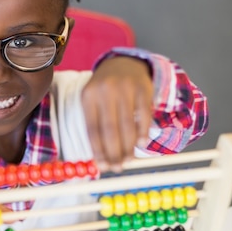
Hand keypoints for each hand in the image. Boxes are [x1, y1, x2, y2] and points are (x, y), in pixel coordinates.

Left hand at [82, 56, 152, 172]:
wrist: (124, 63)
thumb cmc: (105, 90)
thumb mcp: (93, 100)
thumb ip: (95, 125)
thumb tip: (99, 159)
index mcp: (88, 96)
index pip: (92, 129)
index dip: (98, 150)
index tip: (102, 166)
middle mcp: (105, 91)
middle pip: (109, 129)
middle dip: (114, 152)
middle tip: (117, 167)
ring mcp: (125, 88)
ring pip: (127, 125)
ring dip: (128, 147)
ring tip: (128, 160)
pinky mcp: (142, 89)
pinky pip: (144, 116)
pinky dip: (143, 132)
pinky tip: (141, 144)